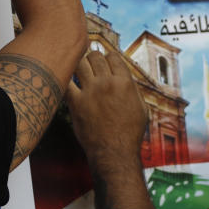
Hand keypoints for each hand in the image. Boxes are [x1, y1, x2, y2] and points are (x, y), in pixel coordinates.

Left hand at [66, 51, 147, 169]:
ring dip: (79, 65)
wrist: (114, 152)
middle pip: (94, 56)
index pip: (112, 55)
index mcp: (125, 82)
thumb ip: (132, 88)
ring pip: (79, 64)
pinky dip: (67, 79)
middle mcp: (107, 83)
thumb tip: (124, 76)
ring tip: (79, 71)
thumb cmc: (130, 133)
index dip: (108, 58)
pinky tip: (69, 82)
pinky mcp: (76, 103)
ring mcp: (90, 92)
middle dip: (92, 58)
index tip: (105, 64)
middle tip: (91, 66)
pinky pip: (66, 82)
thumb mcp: (141, 107)